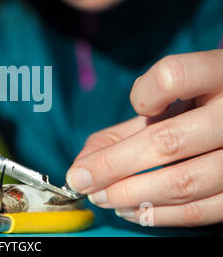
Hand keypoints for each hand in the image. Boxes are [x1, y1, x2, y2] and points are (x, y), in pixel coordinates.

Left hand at [66, 50, 222, 226]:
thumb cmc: (196, 112)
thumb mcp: (167, 108)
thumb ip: (126, 130)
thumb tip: (81, 165)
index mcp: (217, 76)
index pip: (173, 77)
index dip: (146, 93)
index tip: (139, 105)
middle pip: (167, 141)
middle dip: (113, 166)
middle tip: (83, 179)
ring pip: (182, 182)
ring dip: (130, 195)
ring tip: (102, 197)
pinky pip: (200, 211)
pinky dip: (158, 215)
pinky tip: (131, 211)